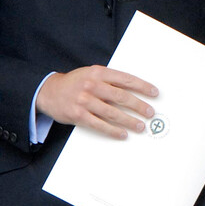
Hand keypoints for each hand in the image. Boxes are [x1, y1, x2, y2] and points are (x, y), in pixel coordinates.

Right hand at [36, 65, 157, 138]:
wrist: (49, 91)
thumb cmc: (76, 81)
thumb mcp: (93, 72)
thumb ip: (110, 79)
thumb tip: (134, 89)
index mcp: (99, 72)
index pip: (126, 79)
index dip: (143, 86)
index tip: (154, 93)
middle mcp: (93, 86)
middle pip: (121, 97)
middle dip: (139, 106)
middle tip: (150, 112)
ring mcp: (85, 101)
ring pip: (112, 113)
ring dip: (129, 121)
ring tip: (140, 125)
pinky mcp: (78, 115)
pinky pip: (99, 125)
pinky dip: (113, 130)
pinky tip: (122, 133)